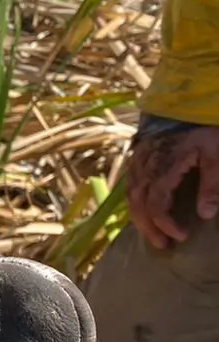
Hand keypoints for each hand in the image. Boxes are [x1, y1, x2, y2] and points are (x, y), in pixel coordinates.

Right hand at [127, 117, 218, 248]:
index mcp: (162, 167)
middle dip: (148, 228)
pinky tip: (147, 207)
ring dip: (140, 217)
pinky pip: (131, 184)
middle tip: (162, 244)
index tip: (181, 237)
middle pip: (137, 205)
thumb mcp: (215, 153)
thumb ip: (212, 184)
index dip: (165, 224)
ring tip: (153, 231)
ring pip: (130, 195)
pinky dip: (137, 201)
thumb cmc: (203, 125)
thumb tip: (205, 214)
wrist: (186, 97)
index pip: (156, 205)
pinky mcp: (139, 155)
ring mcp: (138, 160)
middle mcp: (144, 167)